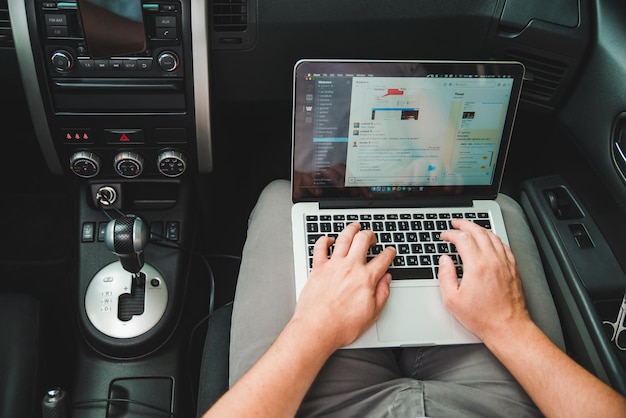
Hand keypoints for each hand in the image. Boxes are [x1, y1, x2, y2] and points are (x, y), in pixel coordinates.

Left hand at [292, 223, 395, 348]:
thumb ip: (382, 294)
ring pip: (343, 238)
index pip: (383, 259)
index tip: (390, 251)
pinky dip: (324, 240)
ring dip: (351, 229)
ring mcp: (333, 266)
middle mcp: (350, 268)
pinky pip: (319, 247)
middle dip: (370, 235)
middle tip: (372, 237)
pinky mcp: (317, 268)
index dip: (390, 253)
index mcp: (366, 279)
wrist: (316, 329)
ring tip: (355, 227)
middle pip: (363, 240)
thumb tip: (386, 280)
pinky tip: (328, 239)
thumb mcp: (372, 314)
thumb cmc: (341, 326)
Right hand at [438, 219, 530, 341]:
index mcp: (477, 266)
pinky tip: (490, 240)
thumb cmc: (482, 317)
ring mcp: (505, 263)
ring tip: (470, 228)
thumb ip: (445, 276)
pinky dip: (494, 238)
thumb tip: (444, 261)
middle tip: (455, 223)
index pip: (462, 239)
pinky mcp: (514, 269)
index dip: (451, 234)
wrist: (508, 328)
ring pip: (492, 236)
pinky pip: (504, 245)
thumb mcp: (452, 300)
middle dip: (464, 225)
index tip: (445, 235)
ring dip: (479, 228)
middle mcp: (493, 261)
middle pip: (478, 232)